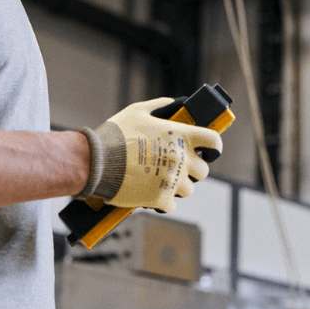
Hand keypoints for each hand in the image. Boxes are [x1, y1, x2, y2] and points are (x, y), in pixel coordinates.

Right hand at [78, 97, 221, 212]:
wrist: (95, 161)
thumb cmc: (115, 134)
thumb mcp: (137, 111)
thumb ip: (160, 106)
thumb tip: (174, 103)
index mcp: (179, 135)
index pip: (213, 142)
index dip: (213, 147)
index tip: (208, 151)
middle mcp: (181, 158)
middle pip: (203, 171)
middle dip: (191, 170)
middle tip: (175, 167)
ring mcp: (173, 180)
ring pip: (188, 190)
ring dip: (177, 186)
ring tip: (159, 180)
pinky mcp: (160, 199)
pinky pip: (171, 205)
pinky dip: (162, 201)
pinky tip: (150, 193)